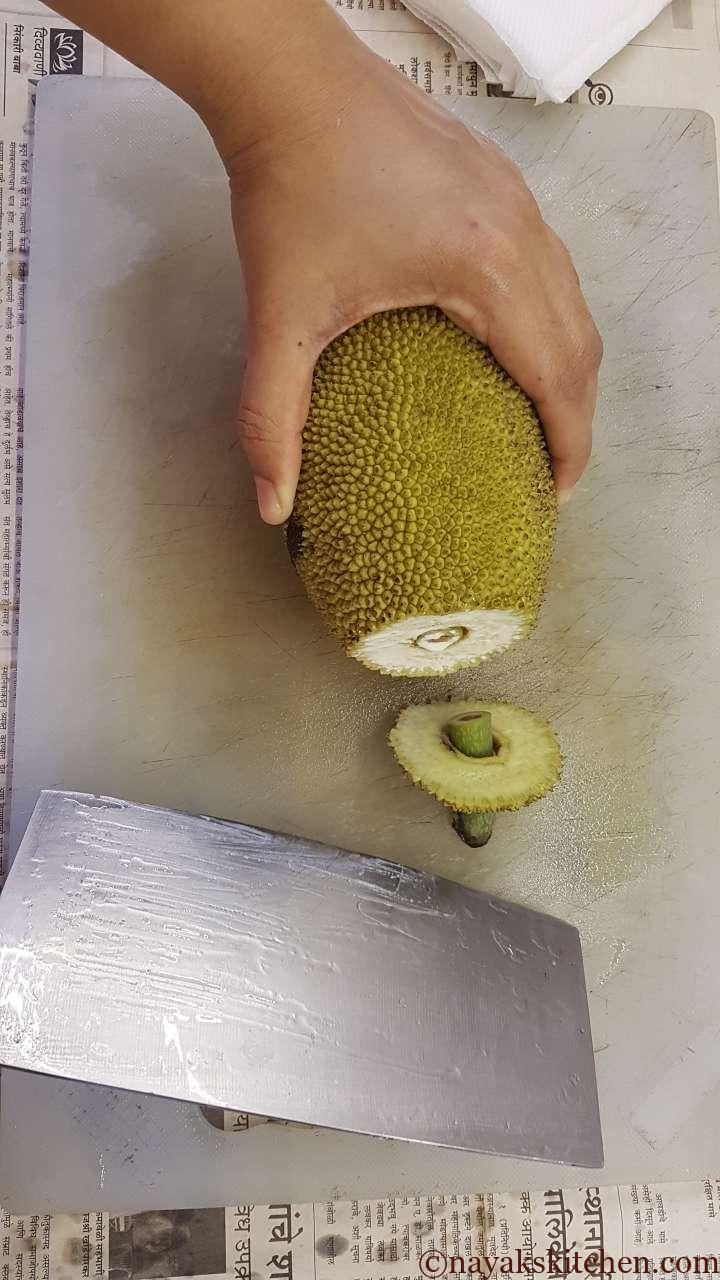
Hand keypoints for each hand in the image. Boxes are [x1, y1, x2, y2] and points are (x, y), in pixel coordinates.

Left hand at [224, 27, 601, 523]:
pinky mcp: (499, 180)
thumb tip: (273, 503)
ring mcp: (517, 198)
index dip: (567, 441)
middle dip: (575, 413)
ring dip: (567, 363)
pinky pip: (549, 263)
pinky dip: (549, 315)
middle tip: (548, 468)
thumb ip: (273, 418)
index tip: (555, 491)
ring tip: (539, 415)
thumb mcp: (281, 316)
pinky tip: (514, 340)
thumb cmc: (290, 188)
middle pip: (580, 340)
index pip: (557, 372)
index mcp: (487, 267)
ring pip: (572, 298)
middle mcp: (520, 230)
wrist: (286, 82)